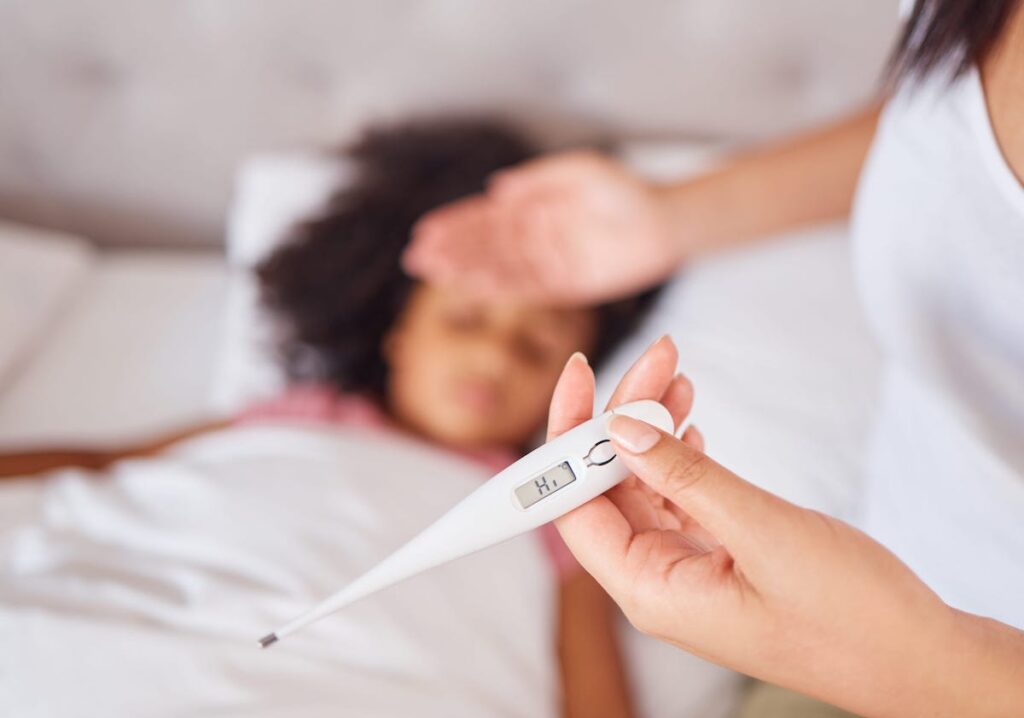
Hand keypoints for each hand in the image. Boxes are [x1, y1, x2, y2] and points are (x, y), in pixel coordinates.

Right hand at [403, 151, 681, 304]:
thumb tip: (496, 190)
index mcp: (533, 207)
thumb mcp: (582, 172)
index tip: (425, 231)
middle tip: (416, 257)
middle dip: (450, 250)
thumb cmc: (626, 192)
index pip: (486, 218)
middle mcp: (534, 237)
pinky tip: (472, 287)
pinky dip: (498, 289)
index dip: (455, 224)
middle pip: (484, 246)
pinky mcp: (564, 287)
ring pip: (497, 269)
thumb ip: (540, 180)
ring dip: (465, 270)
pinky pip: (525, 290)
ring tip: (434, 273)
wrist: (664, 224)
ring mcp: (546, 263)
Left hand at [547, 337, 1002, 717]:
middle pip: (608, 486)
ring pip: (644, 484)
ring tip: (676, 376)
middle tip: (661, 356)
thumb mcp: (762, 531)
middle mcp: (656, 581)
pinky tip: (689, 422)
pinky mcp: (717, 556)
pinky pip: (678, 496)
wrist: (918, 659)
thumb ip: (686, 476)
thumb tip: (621, 427)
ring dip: (653, 429)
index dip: (569, 438)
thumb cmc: (848, 616)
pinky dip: (680, 454)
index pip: (575, 506)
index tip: (582, 375)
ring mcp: (686, 568)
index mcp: (649, 591)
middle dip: (623, 416)